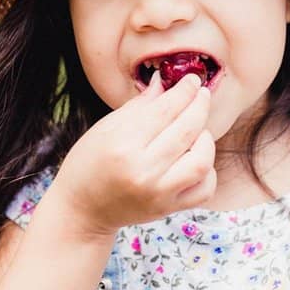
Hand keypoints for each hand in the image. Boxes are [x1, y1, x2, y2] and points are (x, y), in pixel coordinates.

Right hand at [48, 71, 215, 236]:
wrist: (82, 210)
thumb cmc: (89, 163)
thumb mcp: (105, 128)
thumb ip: (139, 105)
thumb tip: (165, 81)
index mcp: (122, 144)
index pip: (165, 110)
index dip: (183, 90)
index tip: (192, 80)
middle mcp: (143, 170)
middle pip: (186, 130)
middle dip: (200, 105)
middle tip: (201, 94)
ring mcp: (158, 192)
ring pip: (201, 160)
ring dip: (205, 138)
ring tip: (198, 129)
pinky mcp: (168, 208)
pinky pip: (204, 189)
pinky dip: (207, 170)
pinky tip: (196, 158)